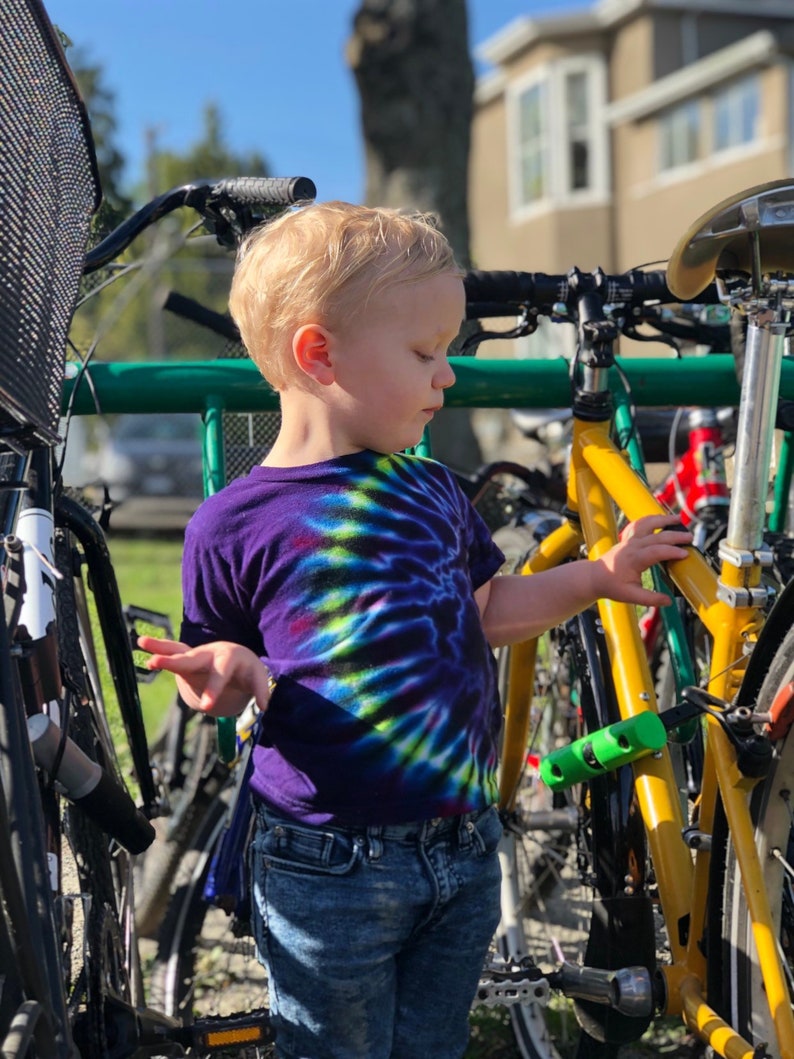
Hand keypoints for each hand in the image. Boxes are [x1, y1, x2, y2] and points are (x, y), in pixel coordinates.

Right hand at [137, 636, 271, 716]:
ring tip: (141, 642)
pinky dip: (158, 649)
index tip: (207, 706)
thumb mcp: (256, 678)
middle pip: (193, 658)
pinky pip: (172, 652)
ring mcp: (197, 654)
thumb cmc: (247, 670)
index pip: (220, 674)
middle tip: (154, 664)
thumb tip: (265, 706)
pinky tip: (142, 646)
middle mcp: (211, 653)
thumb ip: (260, 690)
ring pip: (178, 651)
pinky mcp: (188, 658)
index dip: (214, 689)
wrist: (238, 658)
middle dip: (175, 662)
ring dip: (160, 648)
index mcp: (229, 658)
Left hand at [593, 513, 691, 606]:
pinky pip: (640, 524)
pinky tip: (661, 519)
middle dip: (674, 536)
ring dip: (663, 520)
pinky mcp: (628, 538)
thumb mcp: (630, 596)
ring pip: (647, 524)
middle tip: (690, 538)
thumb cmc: (611, 586)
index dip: (672, 552)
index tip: (685, 554)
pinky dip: (651, 519)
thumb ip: (650, 599)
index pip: (656, 551)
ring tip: (678, 519)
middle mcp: (631, 546)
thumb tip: (668, 601)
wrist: (594, 577)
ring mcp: (629, 540)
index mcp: (633, 559)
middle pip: (656, 536)